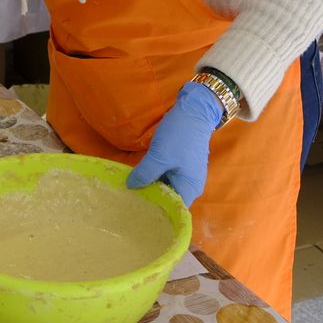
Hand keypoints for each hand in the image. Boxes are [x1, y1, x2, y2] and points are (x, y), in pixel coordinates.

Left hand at [126, 81, 223, 207]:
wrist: (194, 110)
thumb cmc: (179, 136)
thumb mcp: (159, 156)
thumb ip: (145, 174)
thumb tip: (130, 187)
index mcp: (189, 188)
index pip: (172, 210)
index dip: (155, 212)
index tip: (135, 212)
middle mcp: (190, 185)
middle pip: (169, 199)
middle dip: (150, 200)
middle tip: (128, 203)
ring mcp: (185, 174)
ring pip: (166, 187)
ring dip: (150, 187)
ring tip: (130, 193)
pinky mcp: (180, 164)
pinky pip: (165, 176)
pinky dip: (154, 178)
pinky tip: (139, 178)